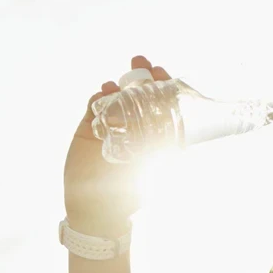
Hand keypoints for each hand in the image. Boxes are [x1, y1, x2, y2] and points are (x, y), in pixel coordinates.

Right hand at [63, 55, 172, 236]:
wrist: (99, 209)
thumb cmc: (132, 194)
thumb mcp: (155, 169)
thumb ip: (164, 151)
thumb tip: (184, 138)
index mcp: (153, 132)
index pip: (160, 102)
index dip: (162, 85)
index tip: (162, 72)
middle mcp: (133, 125)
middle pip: (137, 93)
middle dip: (140, 76)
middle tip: (140, 62)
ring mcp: (110, 126)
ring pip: (115, 97)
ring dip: (118, 86)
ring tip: (119, 82)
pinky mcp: (88, 130)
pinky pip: (93, 108)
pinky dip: (98, 98)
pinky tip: (103, 94)